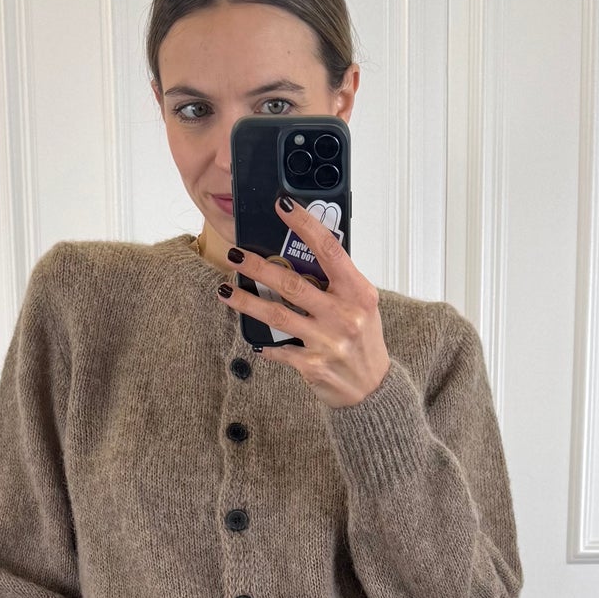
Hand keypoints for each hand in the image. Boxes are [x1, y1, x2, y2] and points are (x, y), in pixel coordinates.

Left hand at [221, 197, 391, 407]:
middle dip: (258, 267)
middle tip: (235, 254)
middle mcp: (343, 314)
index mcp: (358, 292)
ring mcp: (326, 340)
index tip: (282, 206)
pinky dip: (263, 342)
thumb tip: (302, 256)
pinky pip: (279, 348)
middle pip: (292, 282)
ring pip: (277, 314)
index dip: (304, 224)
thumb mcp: (362, 306)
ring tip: (226, 290)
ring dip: (247, 301)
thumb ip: (339, 283)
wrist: (372, 391)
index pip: (329, 249)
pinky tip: (251, 336)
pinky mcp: (312, 364)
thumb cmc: (364, 342)